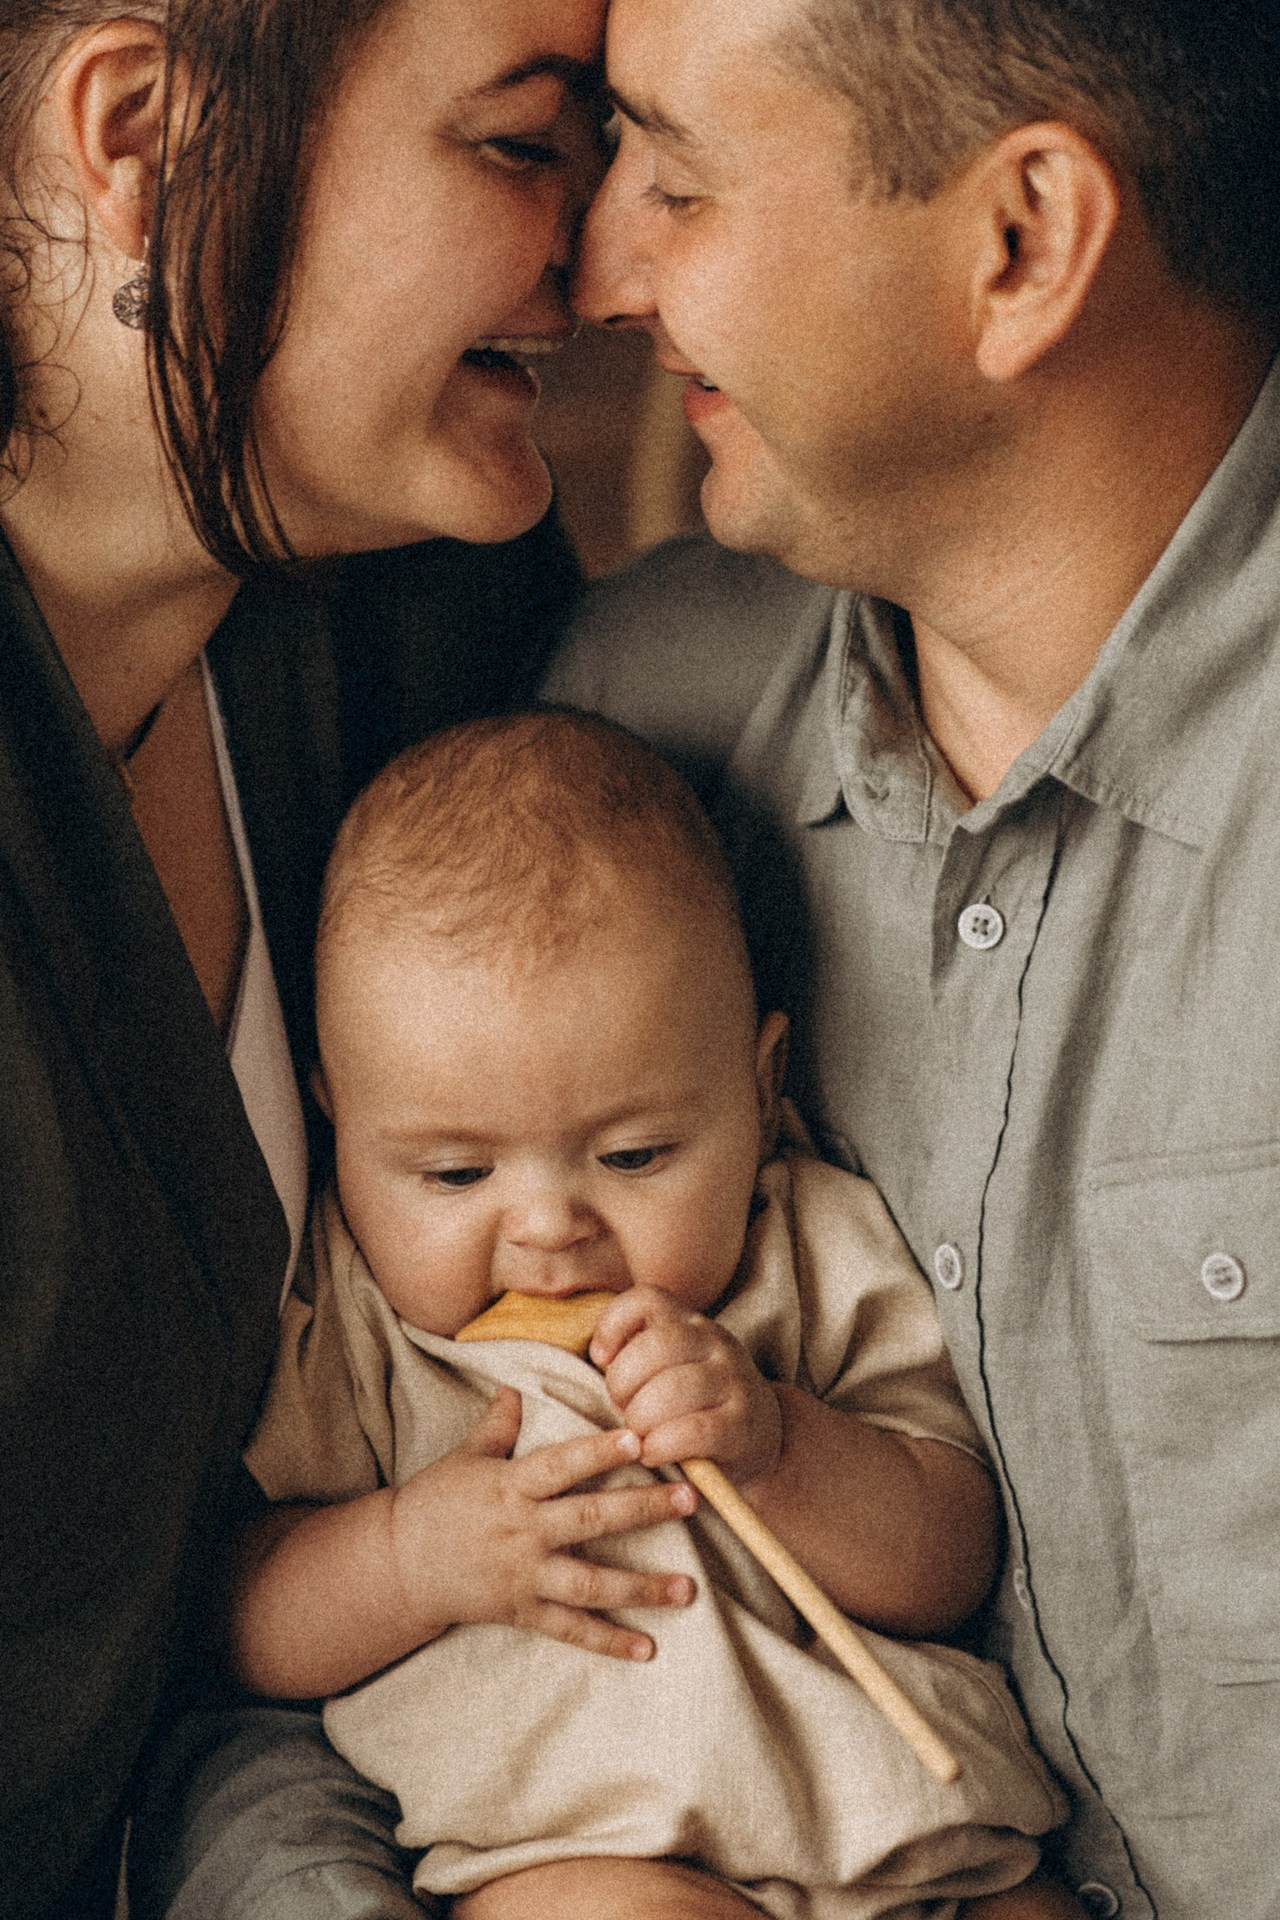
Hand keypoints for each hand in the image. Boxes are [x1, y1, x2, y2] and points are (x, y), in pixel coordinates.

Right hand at [387, 1386, 696, 1661]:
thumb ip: (497, 1424)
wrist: (398, 1565)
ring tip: (688, 1588)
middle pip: (591, 1520)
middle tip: (690, 1499)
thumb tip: (516, 1384)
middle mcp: (524, 1531)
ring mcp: (525, 1576)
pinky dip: (609, 1642)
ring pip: (590, 1583)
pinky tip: (649, 1649)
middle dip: (643, 1510)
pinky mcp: (522, 1612)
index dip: (599, 1452)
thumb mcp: (465, 1457)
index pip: (562, 1465)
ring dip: (642, 1587)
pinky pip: (571, 1630)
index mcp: (512, 1486)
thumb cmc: (435, 1501)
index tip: (639, 1438)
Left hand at [589, 1287, 783, 1488]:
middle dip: (623, 1383)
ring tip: (638, 1435)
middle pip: (655, 1346)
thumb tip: (600, 1355)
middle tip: (622, 1408)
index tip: (602, 1359)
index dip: (613, 1324)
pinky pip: (693, 1431)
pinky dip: (662, 1445)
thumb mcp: (672, 1364)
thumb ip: (639, 1352)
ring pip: (673, 1389)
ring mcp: (734, 1381)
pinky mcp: (743, 1425)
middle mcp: (717, 1343)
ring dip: (641, 1418)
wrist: (757, 1437)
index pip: (648, 1298)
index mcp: (692, 1324)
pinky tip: (653, 1453)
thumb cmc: (695, 1401)